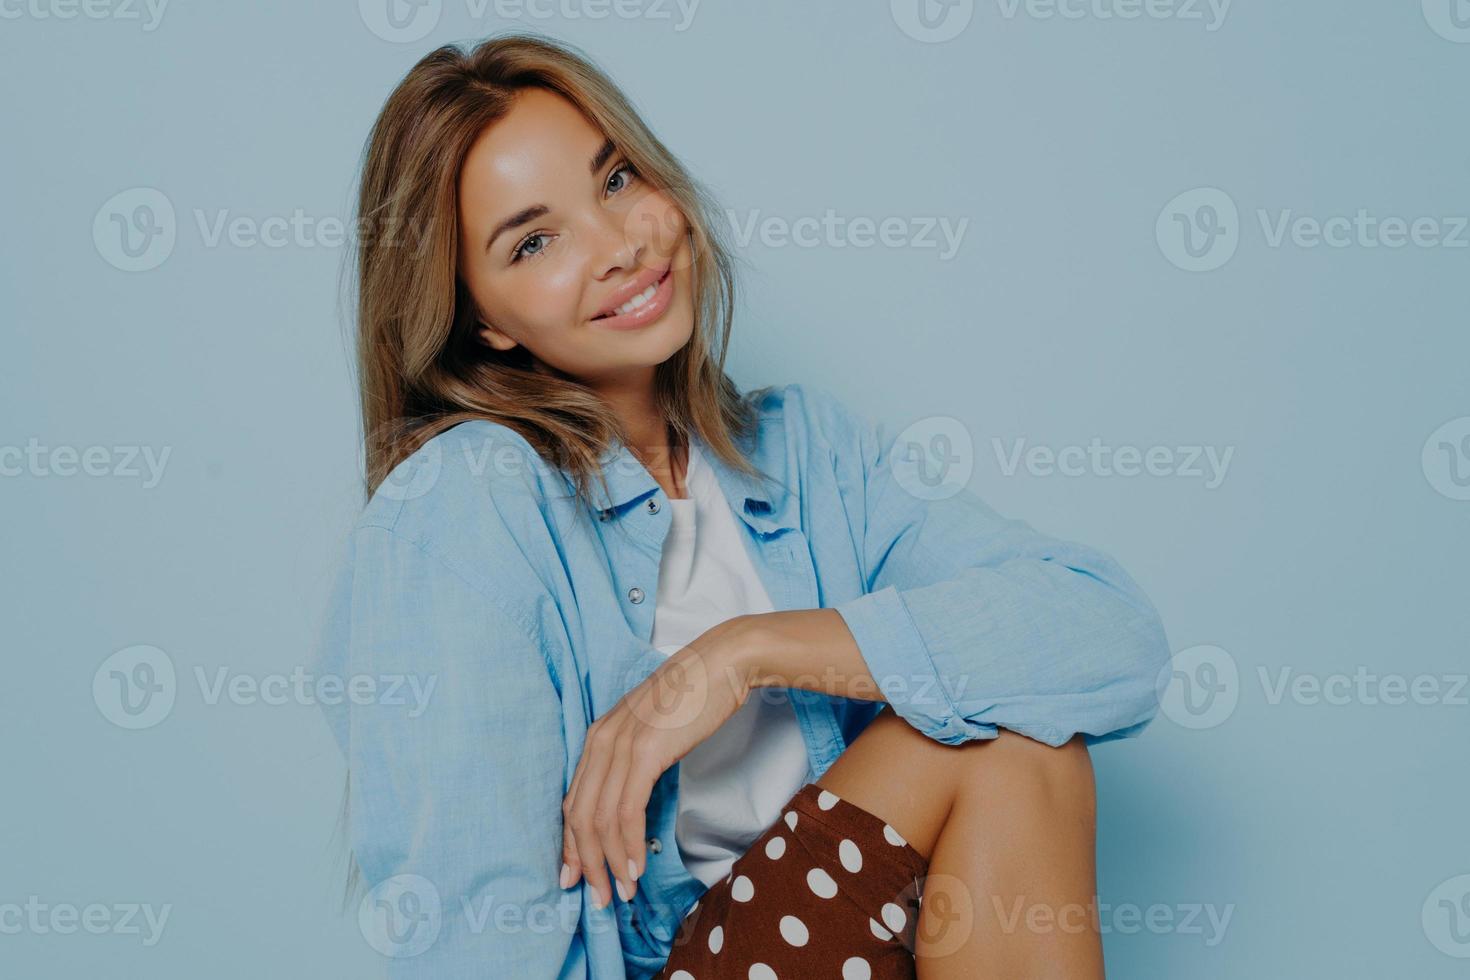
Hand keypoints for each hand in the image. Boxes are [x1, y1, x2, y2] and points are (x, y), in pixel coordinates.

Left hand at [559, 616, 759, 910]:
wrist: (720, 664)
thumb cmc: (693, 698)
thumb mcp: (652, 732)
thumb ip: (634, 761)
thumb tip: (631, 803)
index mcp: (597, 737)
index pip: (572, 803)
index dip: (570, 846)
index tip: (574, 878)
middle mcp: (600, 741)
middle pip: (580, 817)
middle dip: (586, 864)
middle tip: (599, 899)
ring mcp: (620, 746)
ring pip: (601, 820)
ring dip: (610, 863)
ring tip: (623, 891)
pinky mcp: (644, 752)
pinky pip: (627, 810)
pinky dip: (629, 844)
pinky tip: (637, 866)